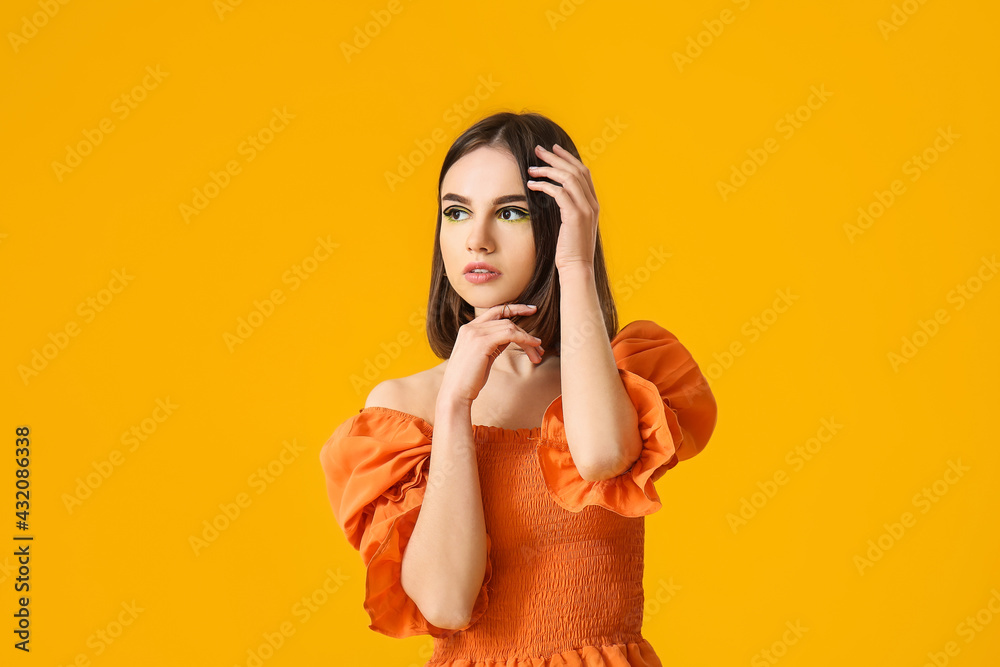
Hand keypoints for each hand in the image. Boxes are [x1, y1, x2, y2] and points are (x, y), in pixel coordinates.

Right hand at [438, 303, 544, 406]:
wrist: (455, 394)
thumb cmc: (469, 380)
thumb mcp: (483, 356)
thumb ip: (494, 343)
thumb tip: (512, 336)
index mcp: (469, 329)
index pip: (495, 311)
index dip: (515, 308)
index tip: (532, 309)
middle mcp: (470, 327)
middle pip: (506, 320)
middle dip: (526, 333)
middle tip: (539, 348)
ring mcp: (475, 333)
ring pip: (510, 327)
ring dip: (528, 340)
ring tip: (538, 354)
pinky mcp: (482, 342)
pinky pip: (510, 334)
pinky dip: (525, 339)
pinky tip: (533, 347)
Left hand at [526, 143, 598, 271]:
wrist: (577, 268)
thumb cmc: (570, 251)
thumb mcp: (572, 226)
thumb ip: (569, 209)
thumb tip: (555, 196)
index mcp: (593, 204)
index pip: (583, 172)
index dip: (568, 158)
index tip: (554, 149)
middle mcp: (592, 203)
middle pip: (576, 170)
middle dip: (557, 157)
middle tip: (539, 150)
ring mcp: (586, 209)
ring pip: (568, 178)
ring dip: (548, 169)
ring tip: (532, 166)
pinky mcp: (575, 216)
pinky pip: (559, 192)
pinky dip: (544, 185)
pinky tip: (532, 185)